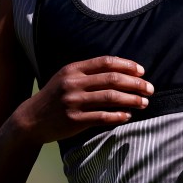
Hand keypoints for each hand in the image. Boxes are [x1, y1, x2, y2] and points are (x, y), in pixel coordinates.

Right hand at [16, 56, 153, 143]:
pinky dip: (118, 116)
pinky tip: (128, 115)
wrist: (31, 118)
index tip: (141, 71)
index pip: (106, 62)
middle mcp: (73, 83)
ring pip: (110, 98)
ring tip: (144, 102)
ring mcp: (73, 102)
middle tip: (150, 88)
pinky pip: (102, 117)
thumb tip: (121, 71)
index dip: (127, 65)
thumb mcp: (67, 77)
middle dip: (135, 83)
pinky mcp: (74, 120)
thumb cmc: (55, 96)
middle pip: (112, 79)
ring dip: (131, 100)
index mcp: (73, 69)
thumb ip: (89, 72)